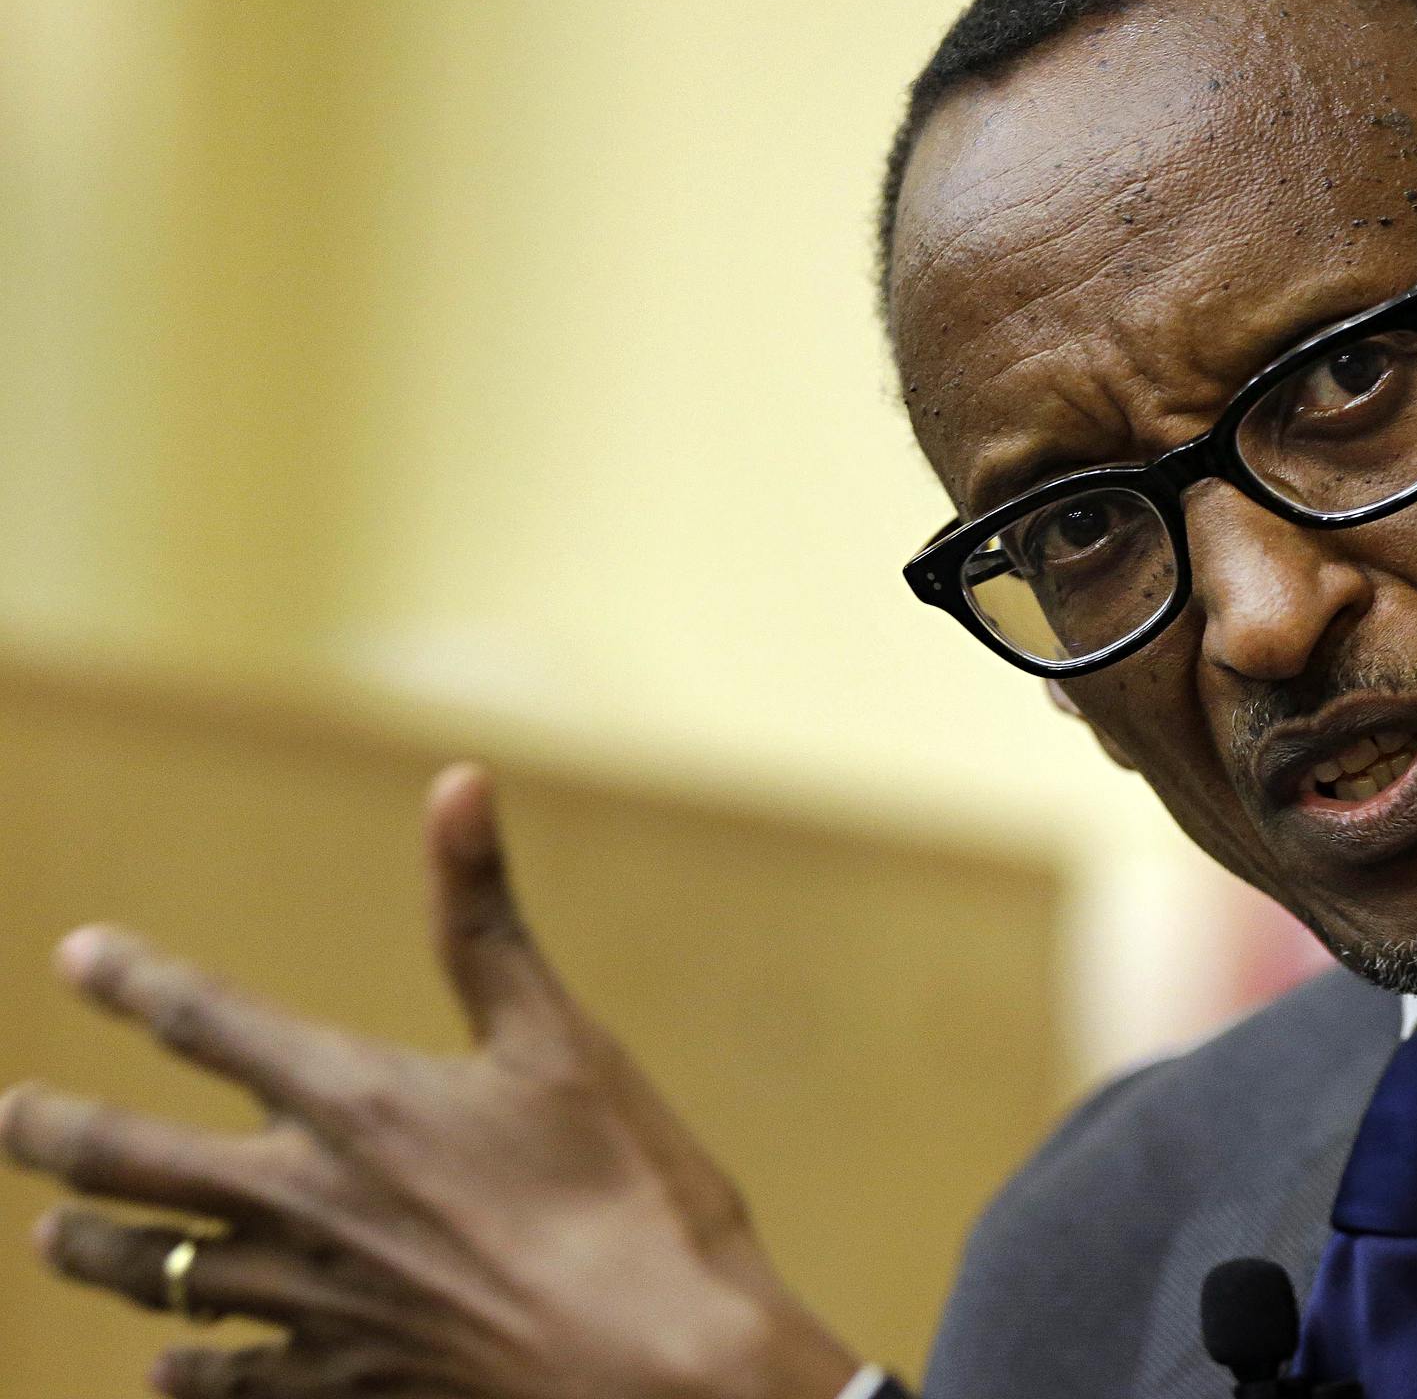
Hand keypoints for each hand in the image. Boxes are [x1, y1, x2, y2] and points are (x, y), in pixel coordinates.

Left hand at [0, 764, 863, 1398]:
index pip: (205, 1022)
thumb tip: (458, 779)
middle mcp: (302, 1201)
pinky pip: (223, 1381)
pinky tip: (163, 1366)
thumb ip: (484, 916)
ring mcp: (311, 1304)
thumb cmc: (626, 1189)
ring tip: (53, 1238)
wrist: (652, 1361)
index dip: (134, 980)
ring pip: (153, 1275)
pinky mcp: (340, 1384)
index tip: (80, 956)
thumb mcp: (561, 1036)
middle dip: (54, 1134)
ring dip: (91, 1248)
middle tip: (11, 1115)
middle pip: (130, 1163)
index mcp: (352, 1100)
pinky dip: (181, 1368)